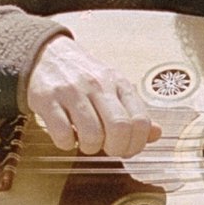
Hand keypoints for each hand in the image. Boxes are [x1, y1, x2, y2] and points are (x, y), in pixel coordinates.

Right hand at [24, 37, 159, 158]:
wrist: (47, 55)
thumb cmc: (84, 76)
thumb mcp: (114, 87)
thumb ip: (135, 111)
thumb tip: (156, 134)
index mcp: (118, 82)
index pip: (140, 121)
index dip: (136, 144)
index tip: (126, 149)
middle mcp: (97, 85)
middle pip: (119, 128)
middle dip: (115, 149)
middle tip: (107, 149)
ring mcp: (71, 91)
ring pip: (92, 134)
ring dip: (90, 148)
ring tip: (85, 142)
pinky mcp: (47, 99)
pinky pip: (62, 134)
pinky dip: (66, 144)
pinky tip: (66, 136)